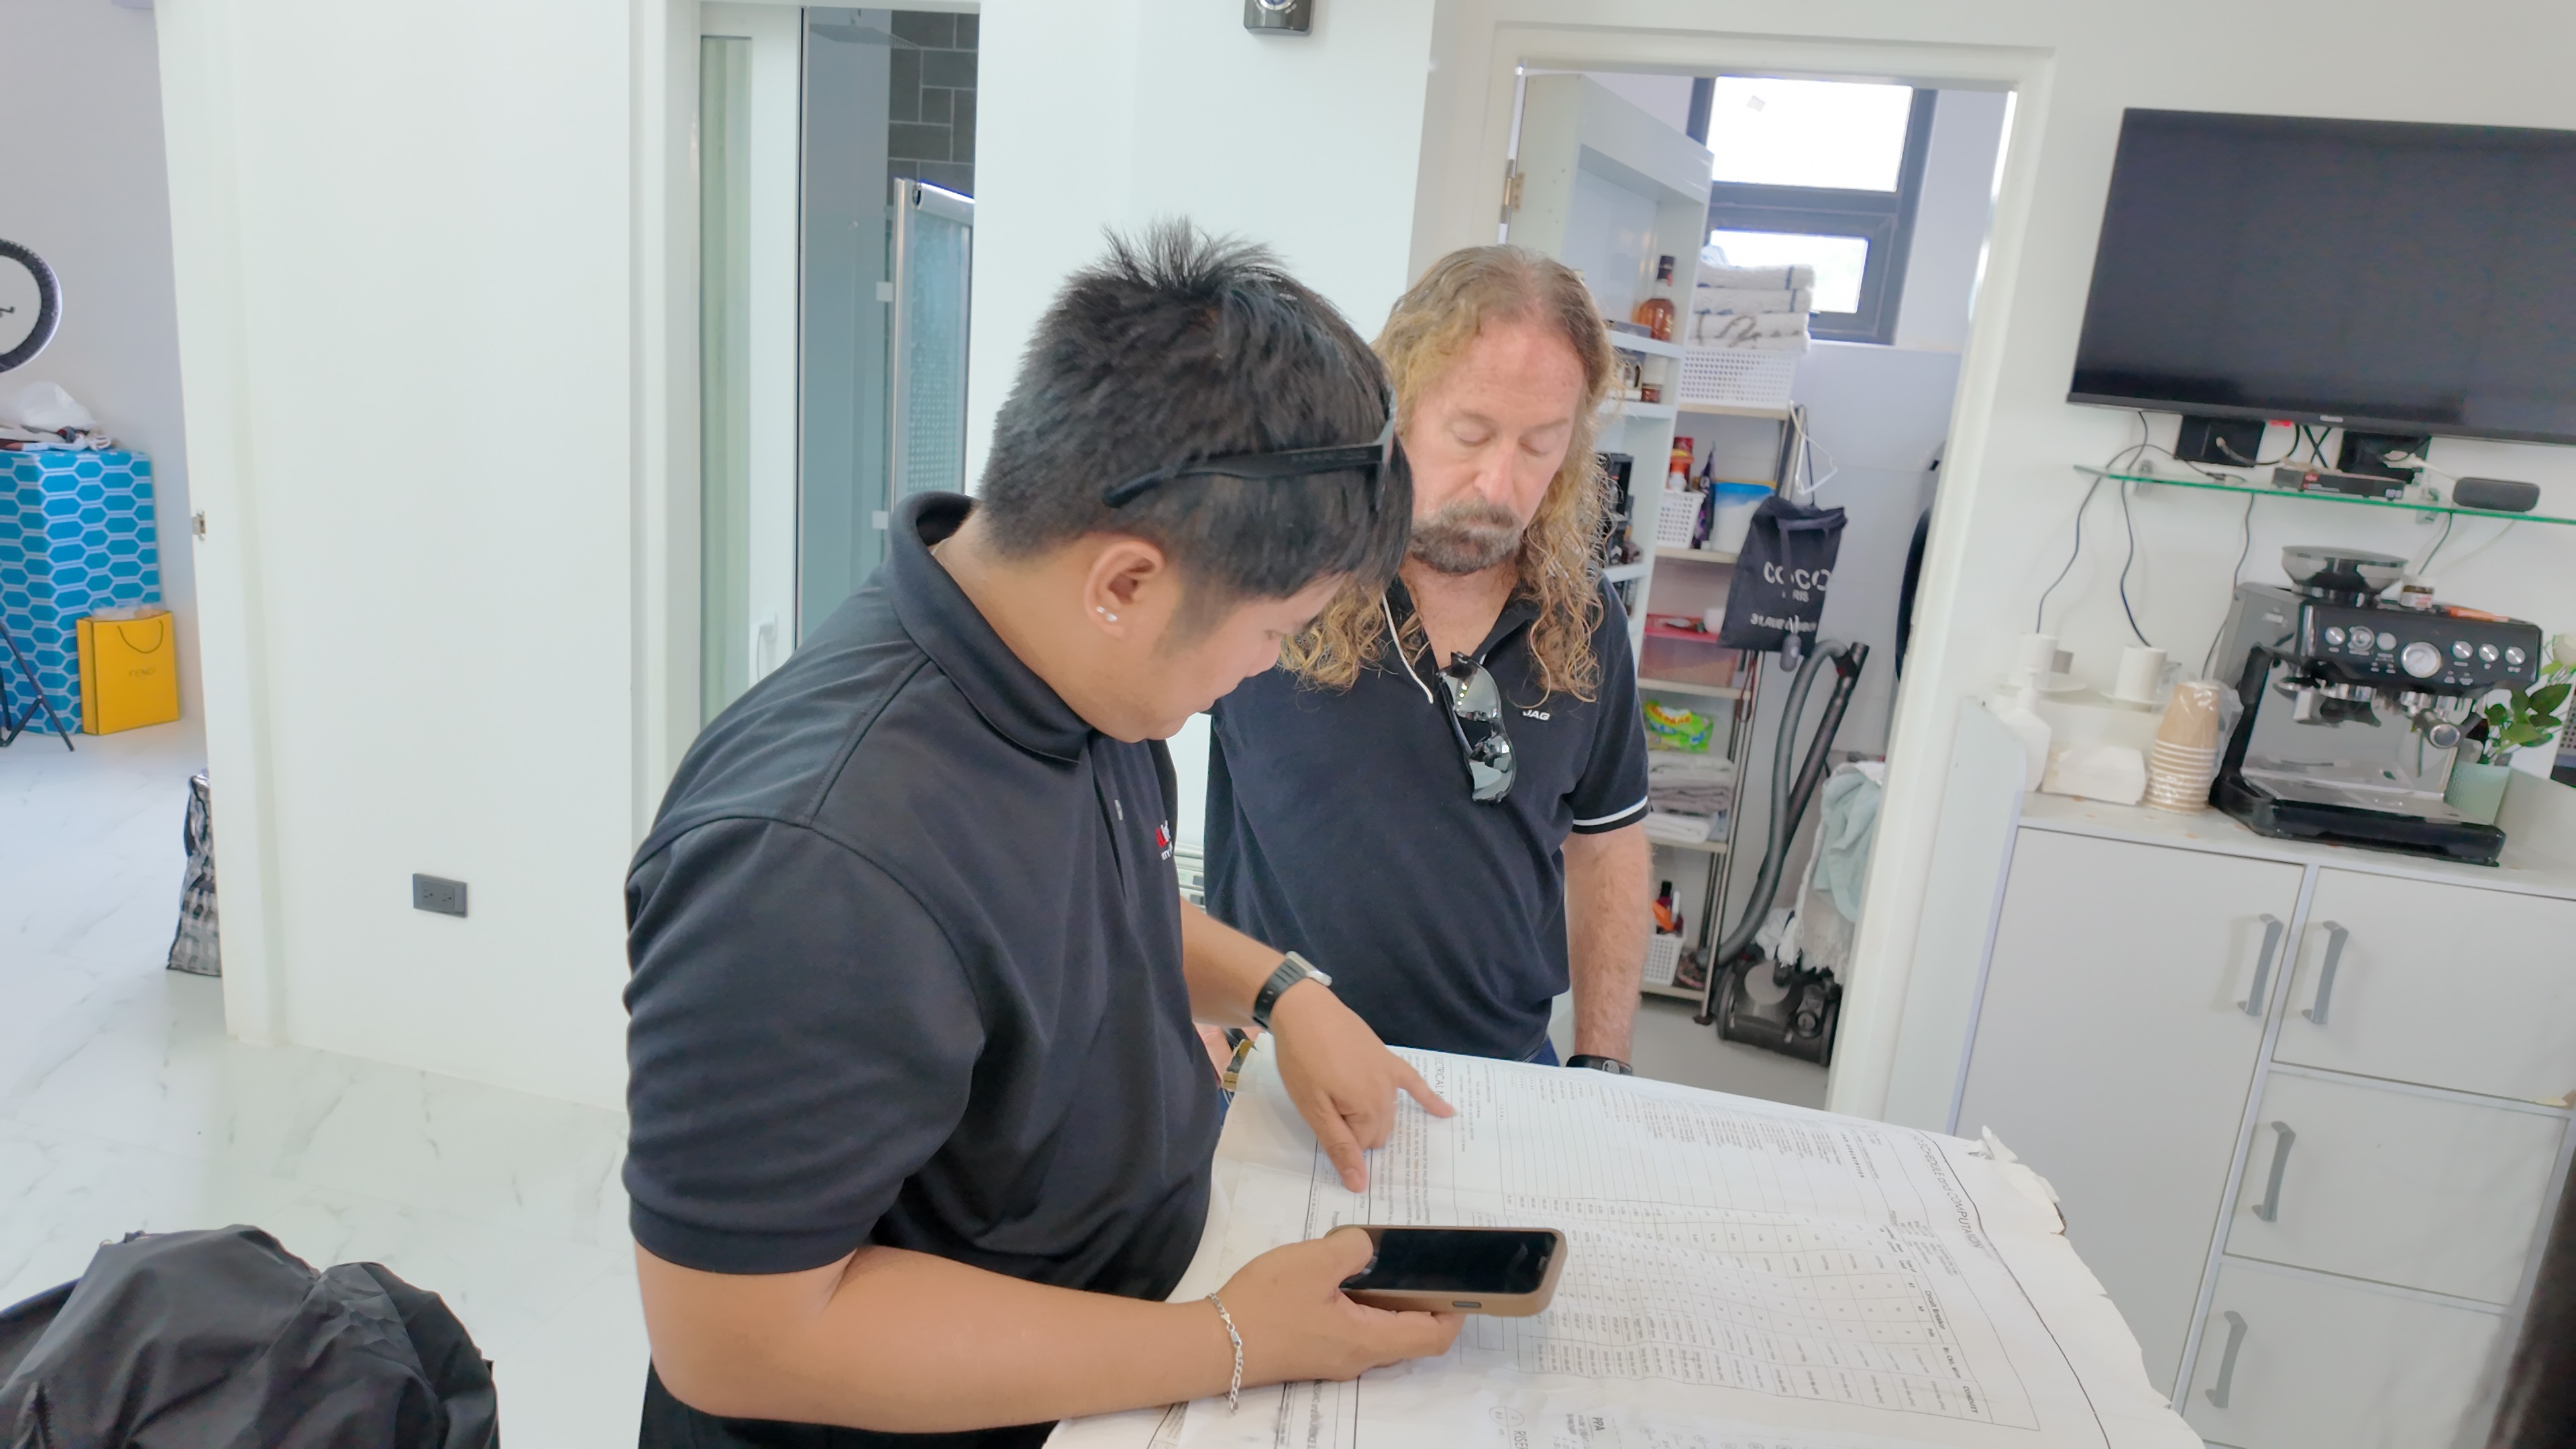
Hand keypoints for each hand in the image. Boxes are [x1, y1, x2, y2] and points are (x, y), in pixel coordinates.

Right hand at [1214, 1227, 1461, 1387]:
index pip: (1432, 1338)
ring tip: (1381, 1265)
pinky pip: (1355, 1334)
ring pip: (1381, 1336)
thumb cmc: (1266, 1305)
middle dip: (1424, 1304)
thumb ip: (1354, 1248)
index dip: (1453, 1313)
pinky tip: (1344, 1280)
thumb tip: (1369, 1248)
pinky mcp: (1315, 1354)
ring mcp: (1335, 1360)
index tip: (1457, 1282)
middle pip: (1411, 1339)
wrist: (1213, 1343)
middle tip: (1419, 1264)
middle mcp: (1358, 1359)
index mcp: (1368, 1340)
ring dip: (1390, 1305)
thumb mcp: (1315, 1261)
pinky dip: (1364, 1309)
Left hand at [1266, 983, 1451, 1190]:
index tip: (1321, 1119)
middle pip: (1377, 1132)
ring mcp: (1390, 1075)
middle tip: (1327, 1110)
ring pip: (1387, 1113)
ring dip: (1370, 1116)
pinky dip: (1430, 1100)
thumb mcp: (1313, 1109)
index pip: (1362, 1146)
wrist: (1305, 1010)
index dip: (1339, 1137)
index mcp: (1368, 1109)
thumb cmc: (1302, 1061)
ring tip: (1343, 1098)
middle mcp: (1387, 1095)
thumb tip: (1360, 1185)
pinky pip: (1414, 1083)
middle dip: (1354, 1131)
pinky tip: (1449, 1113)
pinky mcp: (1388, 1059)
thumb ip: (1339, 1146)